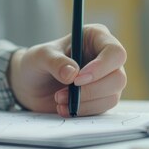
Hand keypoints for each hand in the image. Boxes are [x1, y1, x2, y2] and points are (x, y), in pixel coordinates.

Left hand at [7, 24, 126, 116]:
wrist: (30, 84)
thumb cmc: (37, 62)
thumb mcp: (39, 57)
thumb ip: (55, 62)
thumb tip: (72, 74)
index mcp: (96, 38)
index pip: (115, 52)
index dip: (101, 67)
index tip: (77, 79)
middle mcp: (106, 58)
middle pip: (118, 78)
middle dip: (90, 90)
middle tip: (61, 94)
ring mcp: (107, 79)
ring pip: (112, 96)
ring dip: (84, 103)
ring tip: (58, 99)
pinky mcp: (102, 97)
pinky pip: (102, 109)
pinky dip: (82, 111)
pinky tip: (63, 108)